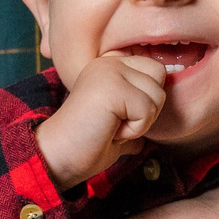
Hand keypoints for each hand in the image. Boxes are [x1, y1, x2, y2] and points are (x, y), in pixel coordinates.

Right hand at [36, 52, 165, 187]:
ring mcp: (109, 71)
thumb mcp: (116, 126)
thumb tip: (153, 132)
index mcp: (110, 65)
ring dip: (140, 122)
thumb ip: (134, 118)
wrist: (57, 156)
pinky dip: (134, 130)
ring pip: (157, 95)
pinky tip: (110, 131)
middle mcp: (109, 61)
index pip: (155, 70)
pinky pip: (146, 110)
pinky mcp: (111, 87)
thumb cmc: (86, 145)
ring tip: (111, 126)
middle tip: (117, 122)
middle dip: (148, 108)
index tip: (116, 118)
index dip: (145, 101)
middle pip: (160, 76)